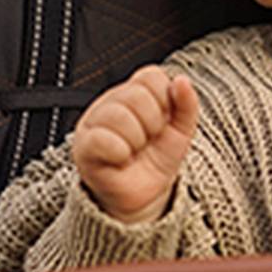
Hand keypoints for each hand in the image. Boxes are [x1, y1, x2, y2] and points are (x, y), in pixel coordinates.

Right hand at [72, 67, 199, 223]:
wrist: (144, 195)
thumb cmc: (158, 158)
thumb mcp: (181, 131)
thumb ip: (186, 104)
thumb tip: (182, 81)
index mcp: (135, 93)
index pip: (150, 76)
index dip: (164, 100)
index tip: (164, 121)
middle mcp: (112, 103)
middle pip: (136, 95)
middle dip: (152, 123)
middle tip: (148, 139)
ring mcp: (95, 123)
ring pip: (118, 115)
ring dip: (136, 140)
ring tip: (134, 150)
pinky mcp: (84, 146)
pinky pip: (100, 139)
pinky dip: (119, 151)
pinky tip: (122, 158)